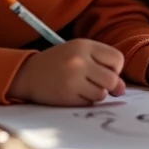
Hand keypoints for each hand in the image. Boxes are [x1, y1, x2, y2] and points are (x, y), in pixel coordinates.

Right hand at [8, 39, 126, 105]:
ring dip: (96, 94)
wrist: (26, 74)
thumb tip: (122, 90)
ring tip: (81, 86)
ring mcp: (72, 79)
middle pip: (112, 79)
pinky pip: (88, 103)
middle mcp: (79, 61)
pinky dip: (84, 101)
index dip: (115, 68)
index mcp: (84, 45)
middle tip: (94, 82)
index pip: (117, 59)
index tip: (104, 70)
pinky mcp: (66, 96)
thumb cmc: (58, 63)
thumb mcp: (80, 54)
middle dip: (108, 85)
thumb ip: (103, 67)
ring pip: (102, 94)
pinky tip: (72, 93)